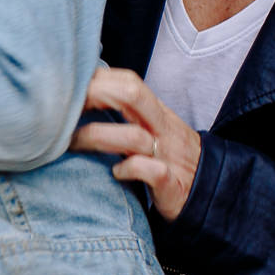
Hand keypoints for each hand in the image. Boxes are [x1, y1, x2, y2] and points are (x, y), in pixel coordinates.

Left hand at [71, 67, 199, 219]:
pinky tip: (114, 172)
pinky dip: (128, 169)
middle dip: (94, 95)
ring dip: (96, 136)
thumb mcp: (153, 131)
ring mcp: (168, 155)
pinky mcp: (172, 184)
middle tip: (61, 109)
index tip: (67, 87)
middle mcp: (163, 129)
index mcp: (157, 115)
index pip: (129, 83)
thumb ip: (128, 115)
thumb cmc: (172, 161)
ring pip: (134, 136)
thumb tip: (87, 98)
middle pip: (132, 95)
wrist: (213, 195)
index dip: (97, 80)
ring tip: (71, 144)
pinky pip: (151, 170)